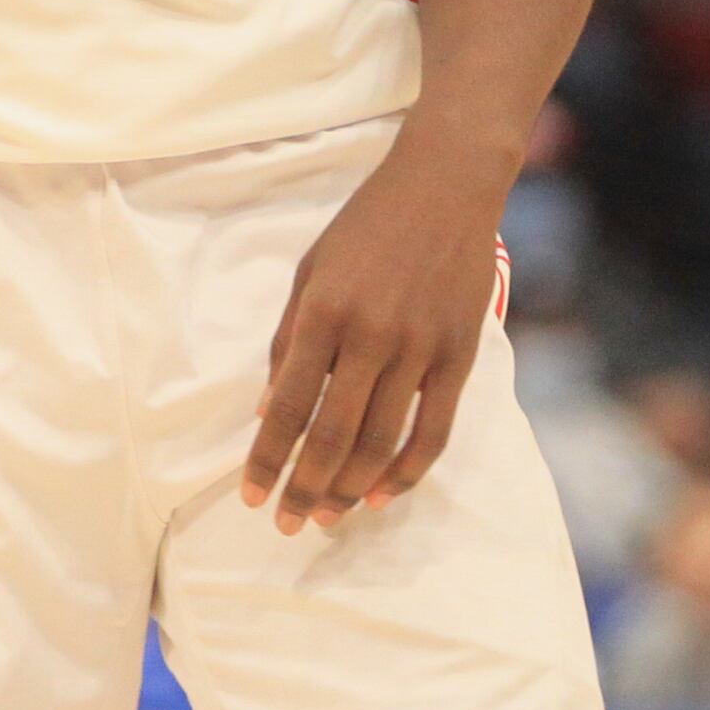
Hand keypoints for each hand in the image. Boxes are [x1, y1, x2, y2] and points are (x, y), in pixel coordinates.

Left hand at [242, 146, 500, 533]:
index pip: (290, 405)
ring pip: (382, 442)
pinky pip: (433, 432)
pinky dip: (406, 472)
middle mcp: (371, 335)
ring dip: (350, 489)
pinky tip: (381, 494)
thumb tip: (270, 409)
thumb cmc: (366, 225)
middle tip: (286, 523)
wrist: (445, 186)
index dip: (268, 457)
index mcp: (325, 310)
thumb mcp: (312, 270)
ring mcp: (420, 349)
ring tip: (327, 517)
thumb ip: (290, 340)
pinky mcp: (459, 356)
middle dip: (305, 487)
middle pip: (335, 436)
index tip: (250, 495)